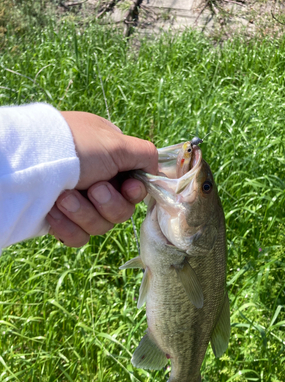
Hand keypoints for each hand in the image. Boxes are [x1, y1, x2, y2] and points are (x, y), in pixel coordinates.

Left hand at [47, 111, 156, 246]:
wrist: (29, 161)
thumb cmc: (76, 146)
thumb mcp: (116, 143)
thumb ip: (146, 155)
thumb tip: (159, 169)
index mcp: (113, 162)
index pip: (136, 189)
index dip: (134, 193)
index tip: (128, 187)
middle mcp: (98, 182)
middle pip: (121, 212)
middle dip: (107, 204)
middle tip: (92, 189)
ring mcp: (79, 203)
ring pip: (100, 227)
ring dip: (83, 213)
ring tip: (63, 197)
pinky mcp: (62, 221)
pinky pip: (78, 238)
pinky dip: (66, 227)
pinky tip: (52, 211)